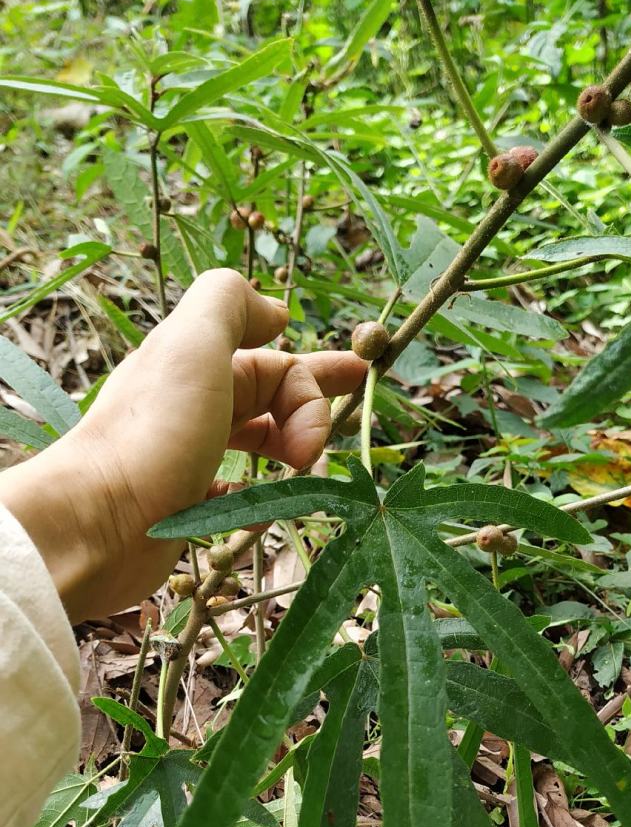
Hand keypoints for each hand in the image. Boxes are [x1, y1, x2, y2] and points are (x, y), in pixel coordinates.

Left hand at [0, 270, 366, 620]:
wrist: (98, 523)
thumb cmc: (153, 433)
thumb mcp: (193, 342)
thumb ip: (230, 303)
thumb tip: (276, 311)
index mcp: (200, 364)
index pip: (280, 364)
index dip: (317, 385)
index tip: (329, 427)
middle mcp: (195, 406)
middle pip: (273, 400)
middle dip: (314, 413)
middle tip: (336, 441)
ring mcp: (191, 458)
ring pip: (260, 447)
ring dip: (292, 457)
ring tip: (306, 478)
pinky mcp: (186, 509)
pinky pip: (239, 497)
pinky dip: (263, 499)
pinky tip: (269, 508)